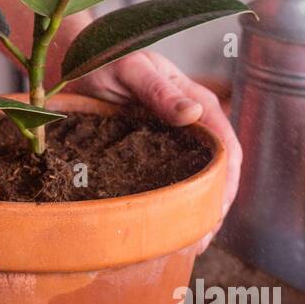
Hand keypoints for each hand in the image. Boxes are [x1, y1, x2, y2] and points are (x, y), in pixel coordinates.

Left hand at [69, 50, 240, 226]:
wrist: (76, 60)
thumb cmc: (103, 57)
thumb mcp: (129, 69)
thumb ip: (158, 90)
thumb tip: (193, 113)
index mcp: (197, 102)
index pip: (227, 146)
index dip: (227, 182)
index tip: (216, 213)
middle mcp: (193, 123)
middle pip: (219, 171)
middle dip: (215, 207)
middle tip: (199, 242)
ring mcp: (176, 139)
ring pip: (198, 181)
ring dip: (198, 213)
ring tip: (188, 246)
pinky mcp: (156, 150)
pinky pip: (174, 180)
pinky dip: (176, 205)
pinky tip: (168, 229)